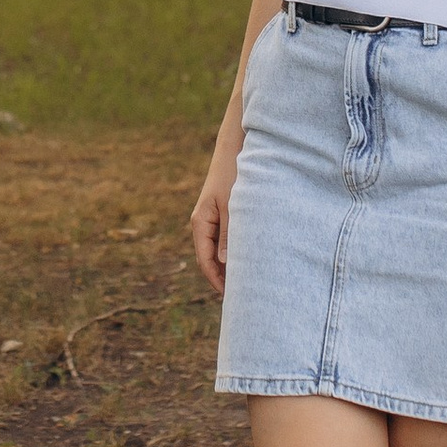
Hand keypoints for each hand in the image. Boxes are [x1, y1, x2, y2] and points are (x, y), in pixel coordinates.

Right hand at [189, 118, 240, 297]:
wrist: (234, 150)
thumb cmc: (233, 175)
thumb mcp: (233, 206)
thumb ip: (229, 234)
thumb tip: (224, 264)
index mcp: (200, 223)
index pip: (205, 261)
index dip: (216, 280)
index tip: (231, 297)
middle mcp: (203, 223)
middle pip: (209, 259)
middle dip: (222, 278)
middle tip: (240, 297)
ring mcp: (211, 219)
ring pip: (217, 250)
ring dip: (228, 266)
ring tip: (244, 283)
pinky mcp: (221, 214)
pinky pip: (223, 240)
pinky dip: (232, 252)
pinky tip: (246, 260)